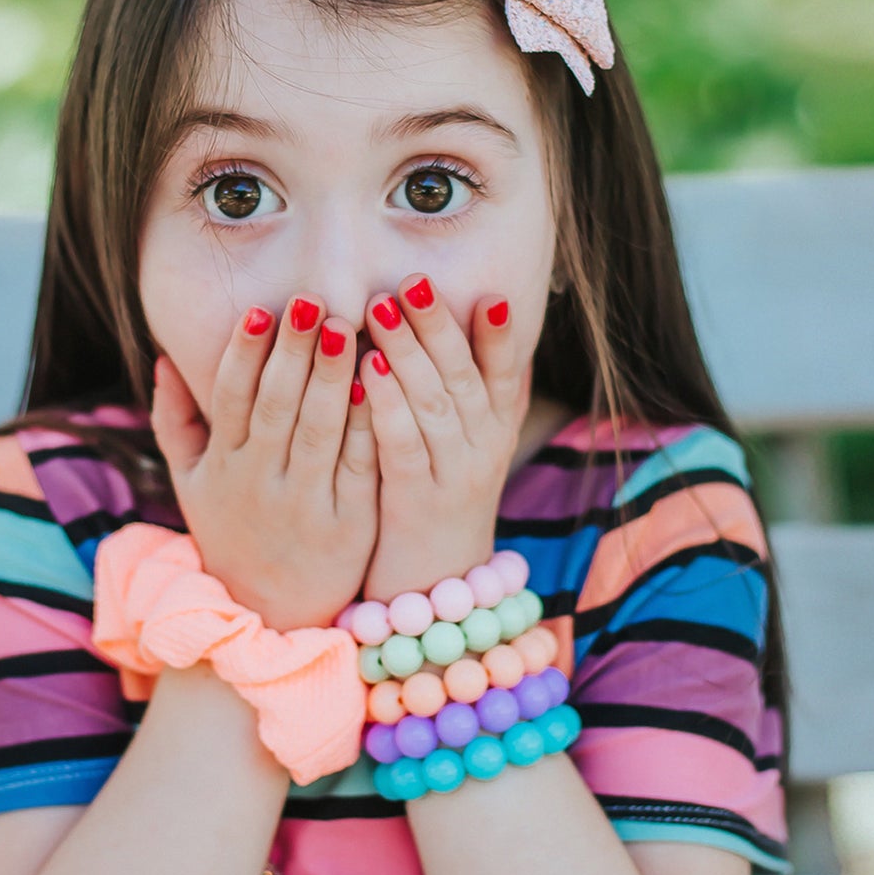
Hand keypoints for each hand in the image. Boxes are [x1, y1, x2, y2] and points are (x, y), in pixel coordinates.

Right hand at [150, 295, 377, 631]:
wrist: (269, 615)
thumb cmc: (230, 533)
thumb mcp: (190, 482)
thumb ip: (174, 420)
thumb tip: (163, 357)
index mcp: (223, 466)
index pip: (231, 397)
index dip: (244, 353)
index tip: (261, 310)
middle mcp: (260, 482)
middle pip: (277, 404)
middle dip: (294, 350)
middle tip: (312, 300)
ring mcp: (305, 503)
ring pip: (319, 429)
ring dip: (332, 376)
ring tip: (347, 326)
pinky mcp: (348, 523)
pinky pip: (358, 464)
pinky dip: (366, 423)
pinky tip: (379, 383)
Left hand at [357, 274, 531, 603]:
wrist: (430, 593)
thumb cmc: (438, 500)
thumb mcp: (467, 448)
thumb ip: (471, 392)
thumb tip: (481, 321)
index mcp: (495, 433)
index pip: (507, 376)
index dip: (499, 338)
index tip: (490, 295)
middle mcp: (482, 451)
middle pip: (464, 379)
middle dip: (438, 327)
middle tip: (412, 281)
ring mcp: (452, 478)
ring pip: (435, 405)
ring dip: (408, 353)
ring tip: (382, 308)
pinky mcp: (415, 503)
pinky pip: (403, 445)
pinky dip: (387, 404)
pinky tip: (366, 370)